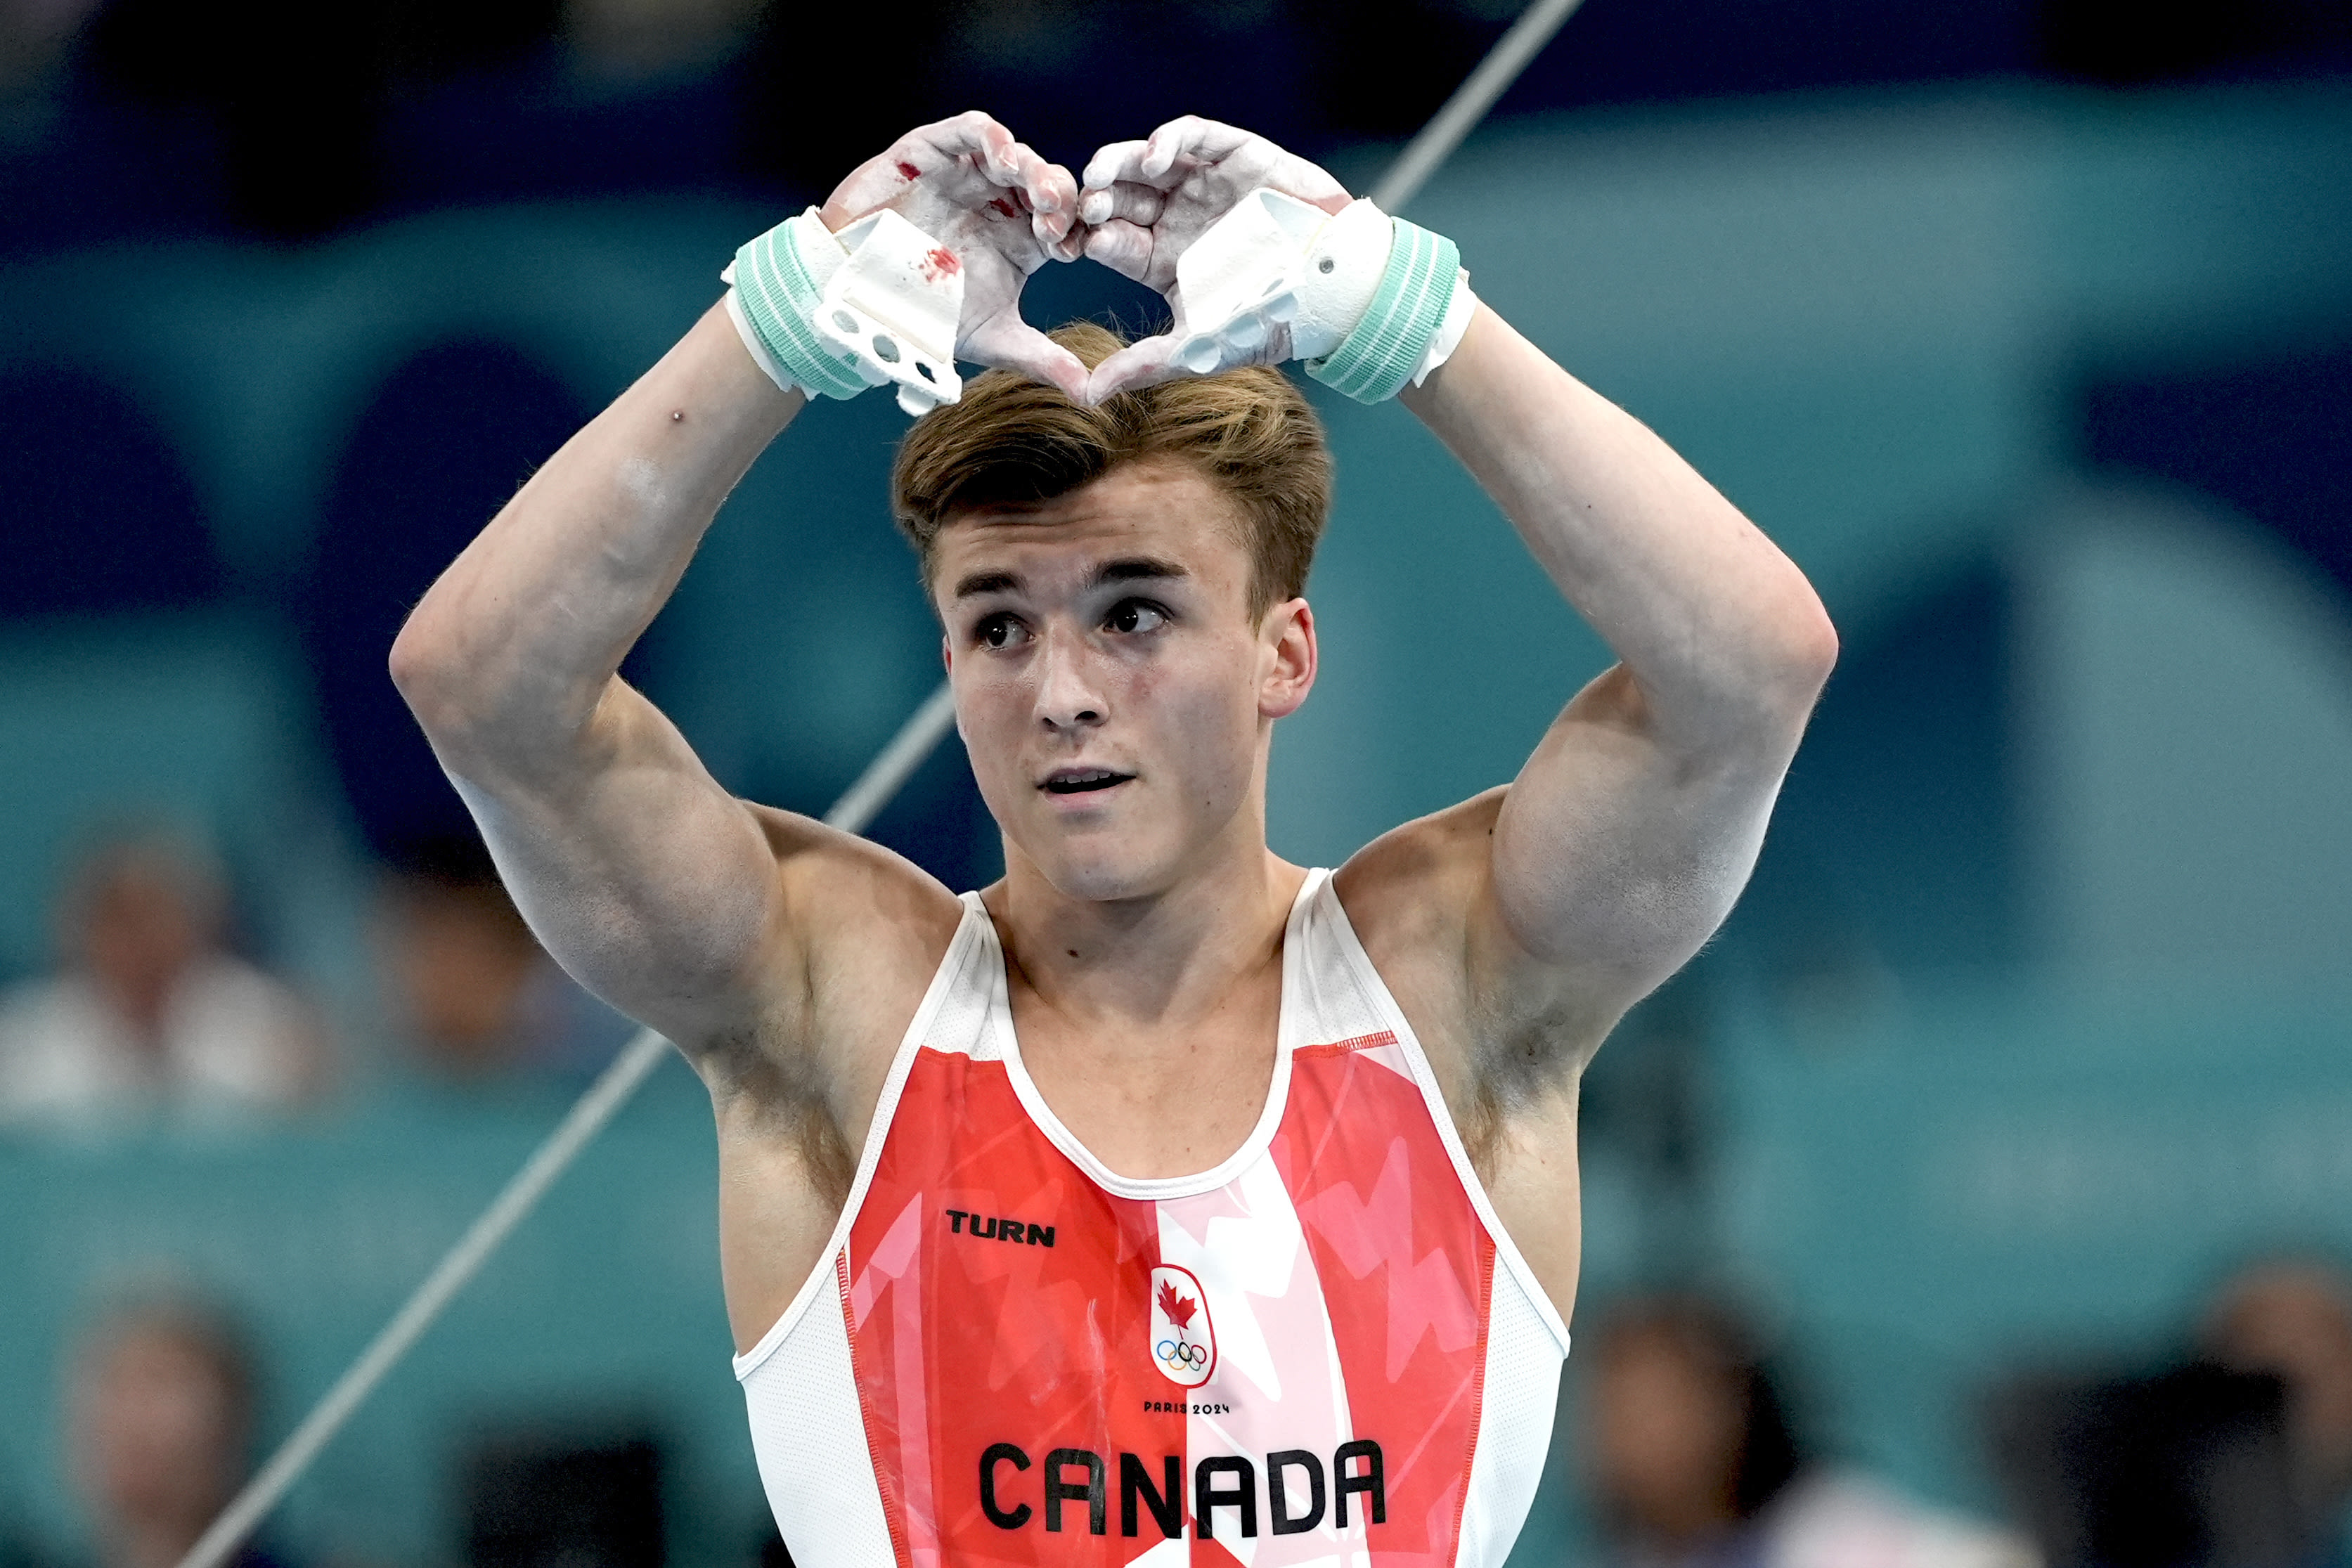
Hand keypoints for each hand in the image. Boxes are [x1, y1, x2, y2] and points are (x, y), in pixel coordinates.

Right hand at [820, 112, 1088, 399]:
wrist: (853, 297)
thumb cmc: (918, 313)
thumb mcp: (990, 338)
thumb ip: (1040, 358)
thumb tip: (1091, 394)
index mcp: (1021, 239)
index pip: (1064, 223)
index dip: (1075, 231)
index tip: (1071, 252)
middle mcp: (1000, 203)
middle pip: (1047, 184)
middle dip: (1061, 199)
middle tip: (1058, 221)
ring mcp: (968, 175)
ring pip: (1016, 154)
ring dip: (1034, 168)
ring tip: (1040, 195)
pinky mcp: (932, 152)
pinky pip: (969, 129)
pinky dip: (992, 136)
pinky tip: (1005, 158)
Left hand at [1077, 117, 1351, 401]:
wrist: (1331, 289)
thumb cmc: (1268, 320)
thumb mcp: (1199, 347)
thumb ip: (1144, 365)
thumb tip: (1088, 396)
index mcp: (1162, 258)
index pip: (1114, 241)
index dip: (1093, 239)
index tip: (1081, 245)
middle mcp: (1177, 217)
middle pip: (1121, 197)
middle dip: (1098, 199)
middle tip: (1086, 207)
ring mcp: (1204, 184)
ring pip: (1147, 161)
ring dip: (1119, 161)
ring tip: (1102, 175)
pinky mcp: (1234, 155)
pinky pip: (1194, 135)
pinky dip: (1168, 138)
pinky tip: (1155, 160)